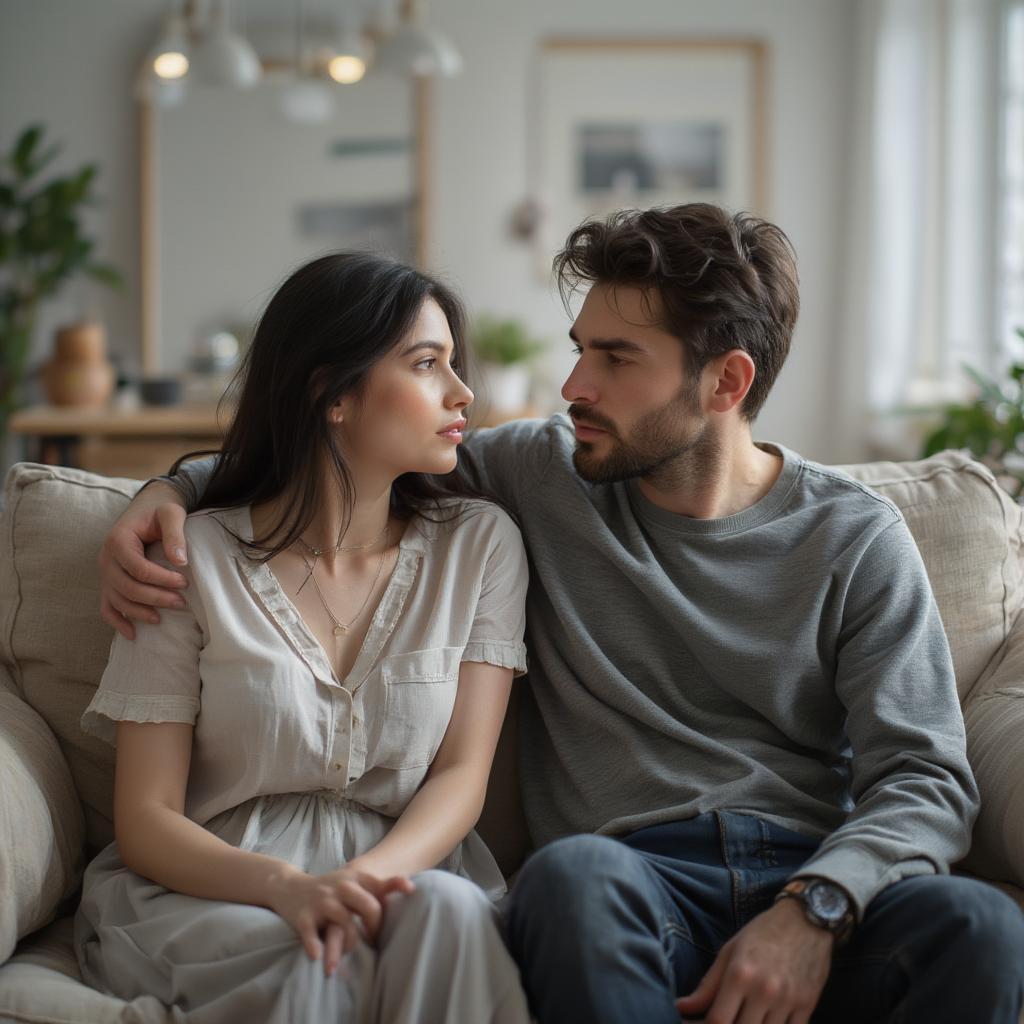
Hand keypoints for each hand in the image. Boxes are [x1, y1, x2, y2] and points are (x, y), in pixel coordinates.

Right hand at [99, 483, 189, 638]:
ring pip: (117, 600)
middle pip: (127, 587)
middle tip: (181, 603)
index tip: (185, 582)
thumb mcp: (171, 513)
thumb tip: (180, 562)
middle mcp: (106, 558)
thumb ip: (175, 534)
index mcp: (118, 540)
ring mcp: (105, 572)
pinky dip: (117, 621)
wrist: (148, 508)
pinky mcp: (109, 581)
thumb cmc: (160, 511)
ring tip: (163, 618)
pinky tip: (133, 634)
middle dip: (155, 598)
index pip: (138, 569)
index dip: (162, 579)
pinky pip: (107, 606)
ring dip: (139, 612)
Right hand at [267, 864, 414, 976]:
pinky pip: (310, 933)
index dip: (392, 902)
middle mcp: (340, 887)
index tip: (403, 904)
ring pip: (344, 922)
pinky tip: (318, 957)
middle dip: (375, 927)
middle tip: (373, 941)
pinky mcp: (303, 916)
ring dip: (351, 943)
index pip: (382, 887)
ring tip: (352, 953)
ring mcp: (321, 901)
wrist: (289, 886)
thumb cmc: (331, 888)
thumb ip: (382, 885)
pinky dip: (314, 945)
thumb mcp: (355, 881)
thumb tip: (413, 888)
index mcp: (355, 878)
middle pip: (368, 906)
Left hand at [675, 898, 832, 1022]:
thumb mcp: (730, 951)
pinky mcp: (807, 1006)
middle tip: (721, 1020)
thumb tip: (681, 1007)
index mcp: (740, 974)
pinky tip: (763, 1022)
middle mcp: (764, 990)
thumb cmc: (763, 933)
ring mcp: (787, 1001)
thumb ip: (708, 985)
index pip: (717, 1021)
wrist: (807, 920)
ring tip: (740, 1020)